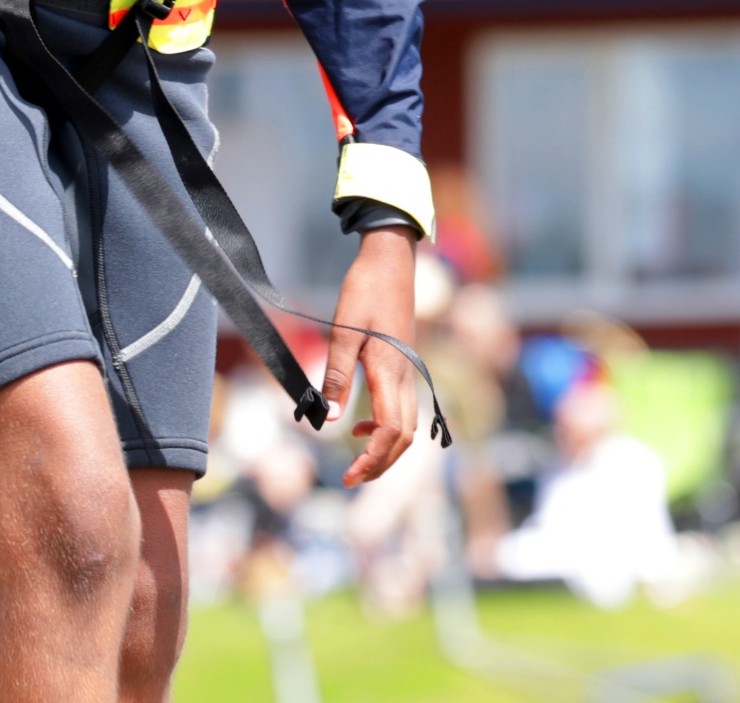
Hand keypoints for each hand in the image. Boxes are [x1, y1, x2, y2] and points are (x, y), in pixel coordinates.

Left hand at [318, 227, 422, 486]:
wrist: (390, 260)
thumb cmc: (365, 290)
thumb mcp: (344, 330)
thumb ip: (337, 375)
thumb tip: (331, 420)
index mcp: (390, 371)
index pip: (390, 431)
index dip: (372, 459)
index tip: (348, 476)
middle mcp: (406, 376)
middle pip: (404, 437)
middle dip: (381, 464)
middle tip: (351, 478)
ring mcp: (409, 370)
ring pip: (407, 425)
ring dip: (385, 448)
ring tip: (356, 459)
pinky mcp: (405, 363)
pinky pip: (404, 408)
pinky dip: (387, 427)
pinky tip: (360, 422)